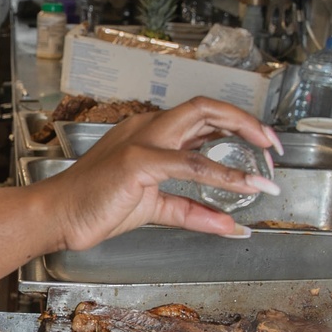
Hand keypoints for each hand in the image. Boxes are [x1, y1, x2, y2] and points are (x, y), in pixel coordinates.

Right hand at [42, 97, 281, 251]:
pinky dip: (221, 175)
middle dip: (247, 121)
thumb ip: (192, 212)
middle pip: (207, 106)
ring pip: (202, 119)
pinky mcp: (137, 161)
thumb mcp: (154, 208)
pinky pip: (189, 163)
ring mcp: (142, 139)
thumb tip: (231, 224)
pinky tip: (244, 188)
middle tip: (274, 146)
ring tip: (267, 169)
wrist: (56, 216)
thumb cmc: (96, 206)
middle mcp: (148, 126)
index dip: (237, 125)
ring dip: (243, 138)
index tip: (262, 145)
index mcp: (150, 132)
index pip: (201, 117)